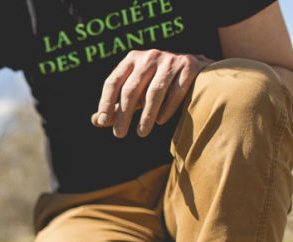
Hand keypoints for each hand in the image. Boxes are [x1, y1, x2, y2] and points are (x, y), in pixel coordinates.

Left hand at [91, 50, 213, 138]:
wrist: (196, 69)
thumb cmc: (158, 84)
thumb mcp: (135, 92)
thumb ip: (116, 105)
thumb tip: (95, 121)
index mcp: (132, 60)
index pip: (113, 82)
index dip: (106, 102)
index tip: (103, 122)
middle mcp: (150, 57)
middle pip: (131, 89)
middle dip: (124, 114)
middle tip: (119, 134)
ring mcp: (170, 60)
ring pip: (154, 92)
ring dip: (146, 115)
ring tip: (141, 133)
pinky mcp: (189, 66)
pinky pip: (176, 90)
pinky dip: (167, 108)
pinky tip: (160, 121)